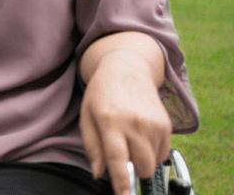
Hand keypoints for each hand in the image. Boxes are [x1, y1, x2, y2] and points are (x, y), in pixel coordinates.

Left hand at [80, 50, 171, 194]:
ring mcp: (153, 124)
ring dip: (142, 160)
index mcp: (110, 122)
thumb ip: (92, 147)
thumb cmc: (101, 94)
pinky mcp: (166, 124)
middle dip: (133, 170)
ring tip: (130, 139)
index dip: (122, 183)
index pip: (117, 160)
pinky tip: (141, 135)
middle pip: (142, 167)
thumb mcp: (87, 116)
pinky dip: (153, 152)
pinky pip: (163, 153)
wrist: (125, 69)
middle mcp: (134, 123)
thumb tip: (98, 173)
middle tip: (122, 152)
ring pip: (153, 162)